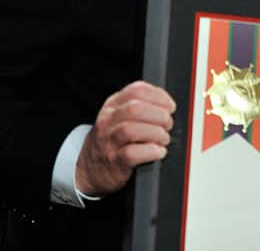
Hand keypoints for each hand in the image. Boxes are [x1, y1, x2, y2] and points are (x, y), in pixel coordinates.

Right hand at [76, 80, 175, 196]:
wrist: (90, 168)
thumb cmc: (112, 139)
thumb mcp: (119, 116)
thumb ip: (139, 106)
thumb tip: (168, 106)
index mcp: (113, 105)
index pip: (136, 90)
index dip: (159, 96)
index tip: (170, 106)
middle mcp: (108, 121)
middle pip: (135, 109)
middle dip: (159, 115)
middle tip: (168, 124)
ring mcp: (109, 141)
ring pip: (132, 130)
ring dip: (156, 133)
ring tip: (164, 139)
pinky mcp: (115, 161)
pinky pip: (132, 153)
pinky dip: (151, 151)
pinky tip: (159, 152)